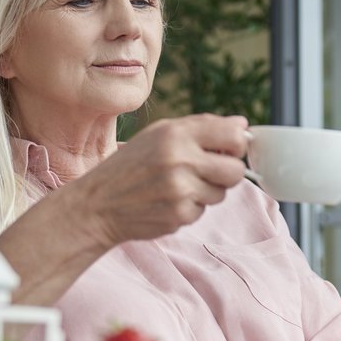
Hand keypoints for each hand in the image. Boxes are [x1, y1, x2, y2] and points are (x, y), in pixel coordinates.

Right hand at [65, 113, 249, 246]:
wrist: (98, 204)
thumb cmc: (131, 165)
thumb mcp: (159, 134)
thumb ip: (202, 126)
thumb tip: (243, 125)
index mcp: (176, 134)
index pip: (233, 137)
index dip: (237, 145)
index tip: (229, 150)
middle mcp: (180, 160)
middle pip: (236, 170)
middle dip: (228, 173)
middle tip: (208, 172)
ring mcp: (180, 190)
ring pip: (221, 193)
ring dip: (207, 192)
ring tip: (178, 186)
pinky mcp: (179, 215)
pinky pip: (203, 211)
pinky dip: (190, 208)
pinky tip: (168, 201)